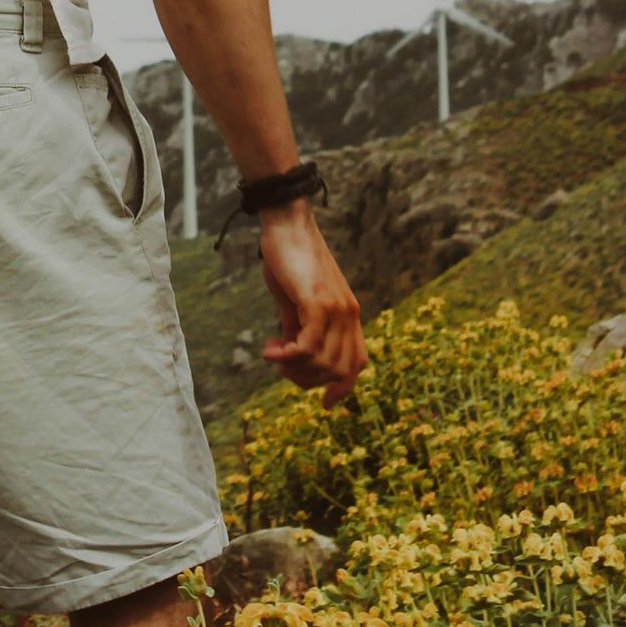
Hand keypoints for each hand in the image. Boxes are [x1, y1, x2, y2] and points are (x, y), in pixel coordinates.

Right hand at [258, 205, 367, 407]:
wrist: (286, 222)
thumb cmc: (287, 257)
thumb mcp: (294, 298)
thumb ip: (296, 325)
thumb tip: (290, 351)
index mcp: (348, 314)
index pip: (356, 363)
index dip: (343, 388)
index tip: (324, 404)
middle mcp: (349, 314)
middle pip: (338, 371)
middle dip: (305, 379)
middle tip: (278, 362)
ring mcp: (336, 309)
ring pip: (323, 363)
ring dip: (292, 368)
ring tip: (271, 352)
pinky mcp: (317, 302)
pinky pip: (309, 346)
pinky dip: (287, 356)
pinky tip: (269, 348)